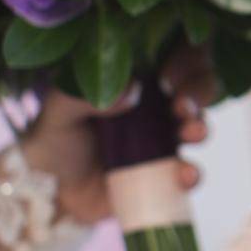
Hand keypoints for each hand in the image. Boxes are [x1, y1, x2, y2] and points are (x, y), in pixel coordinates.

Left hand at [19, 48, 217, 223]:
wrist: (49, 193)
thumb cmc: (54, 141)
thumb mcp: (59, 111)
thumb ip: (84, 96)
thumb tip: (130, 92)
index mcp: (136, 80)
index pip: (173, 56)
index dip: (185, 59)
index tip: (169, 76)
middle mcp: (157, 106)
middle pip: (196, 87)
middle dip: (199, 91)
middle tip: (182, 104)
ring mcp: (165, 141)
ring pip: (198, 125)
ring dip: (201, 127)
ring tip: (191, 133)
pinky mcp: (165, 175)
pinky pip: (190, 172)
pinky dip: (194, 173)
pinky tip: (185, 174)